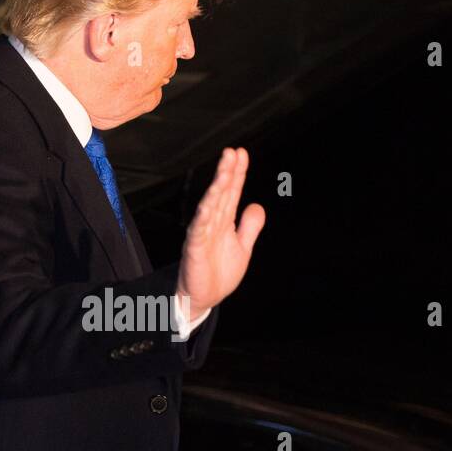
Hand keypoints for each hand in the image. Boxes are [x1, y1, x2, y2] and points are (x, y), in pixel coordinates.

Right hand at [176, 147, 264, 317]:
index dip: (237, 173)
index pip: (232, 192)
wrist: (204, 297)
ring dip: (216, 188)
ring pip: (210, 207)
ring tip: (224, 171)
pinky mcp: (194, 249)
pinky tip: (207, 203)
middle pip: (221, 193)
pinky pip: (198, 230)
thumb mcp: (243, 247)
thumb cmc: (220, 272)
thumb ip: (249, 227)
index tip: (242, 153)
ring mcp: (202, 235)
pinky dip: (202, 216)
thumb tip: (257, 205)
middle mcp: (212, 223)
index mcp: (224, 221)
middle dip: (227, 172)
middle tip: (232, 152)